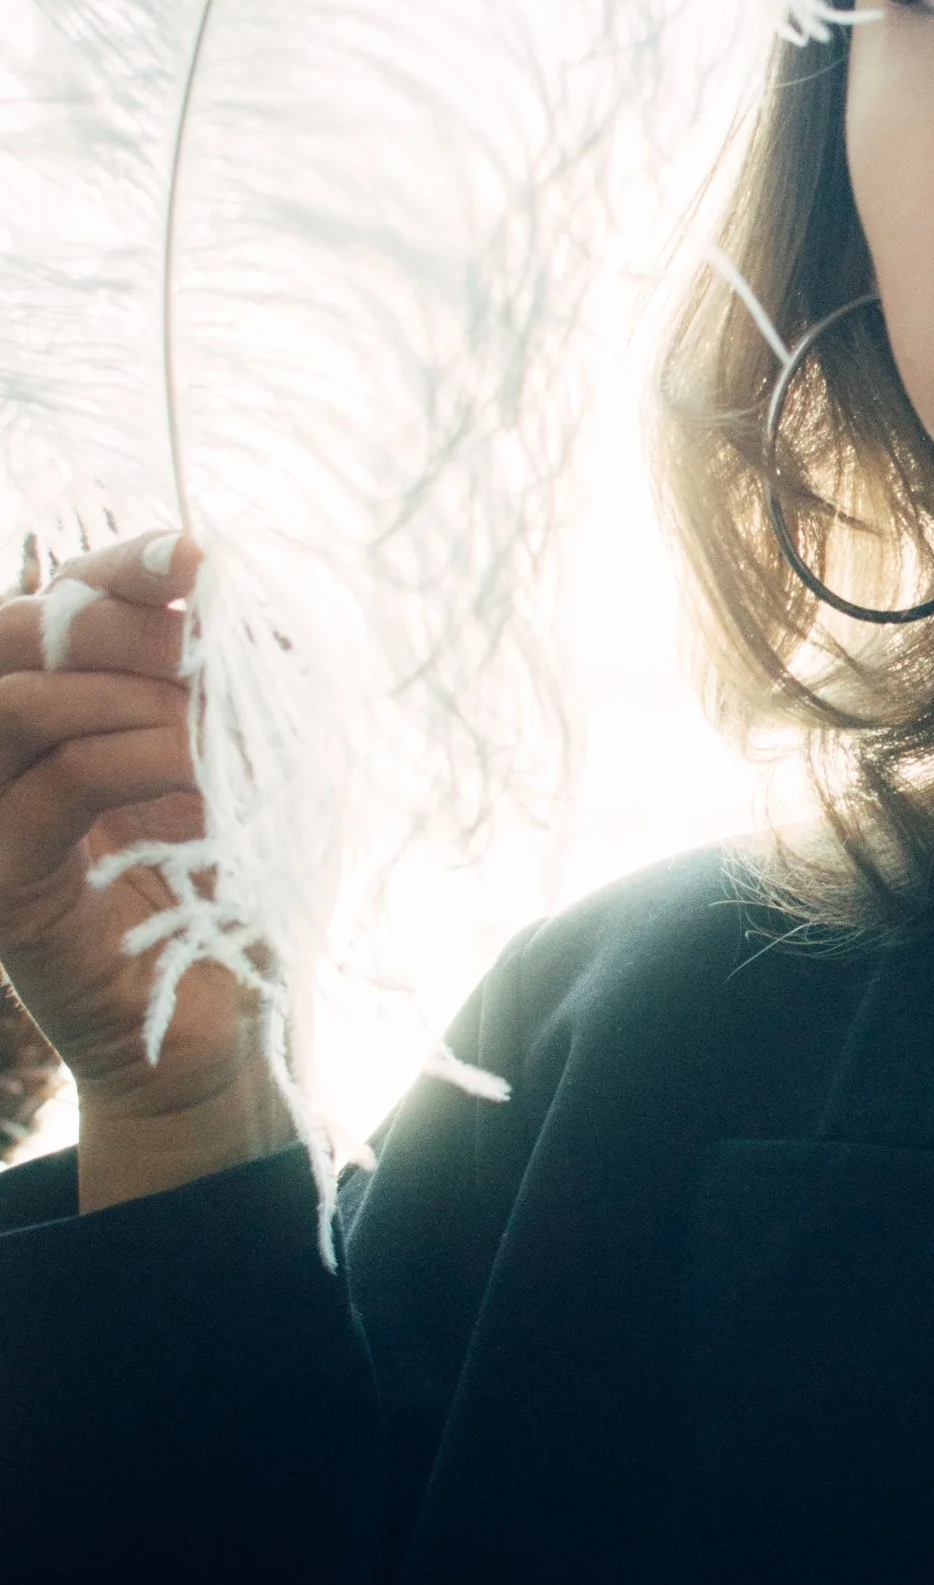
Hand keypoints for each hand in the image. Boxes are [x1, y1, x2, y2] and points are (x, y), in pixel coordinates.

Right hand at [0, 534, 286, 1195]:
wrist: (225, 1033)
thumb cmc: (238, 896)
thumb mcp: (255, 772)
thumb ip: (242, 692)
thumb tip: (257, 608)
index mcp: (72, 707)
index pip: (64, 601)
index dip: (122, 564)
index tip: (196, 551)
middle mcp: (16, 753)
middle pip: (15, 636)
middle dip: (112, 618)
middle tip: (198, 642)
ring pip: (15, 702)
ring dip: (120, 689)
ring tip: (201, 713)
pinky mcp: (7, 885)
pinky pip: (52, 788)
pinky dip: (128, 761)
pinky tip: (196, 775)